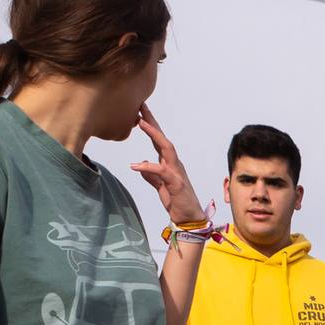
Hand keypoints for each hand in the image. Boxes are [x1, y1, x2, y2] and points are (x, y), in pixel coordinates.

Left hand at [130, 104, 203, 225]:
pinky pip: (161, 171)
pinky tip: (134, 165)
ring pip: (166, 148)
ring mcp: (176, 172)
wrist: (189, 219)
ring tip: (141, 123)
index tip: (139, 112)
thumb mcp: (159, 187)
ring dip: (154, 134)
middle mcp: (174, 164)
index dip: (149, 126)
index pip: (158, 141)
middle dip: (152, 121)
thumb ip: (150, 175)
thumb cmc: (177, 202)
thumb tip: (140, 164)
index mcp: (169, 163)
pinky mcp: (176, 183)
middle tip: (141, 106)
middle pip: (162, 137)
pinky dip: (148, 166)